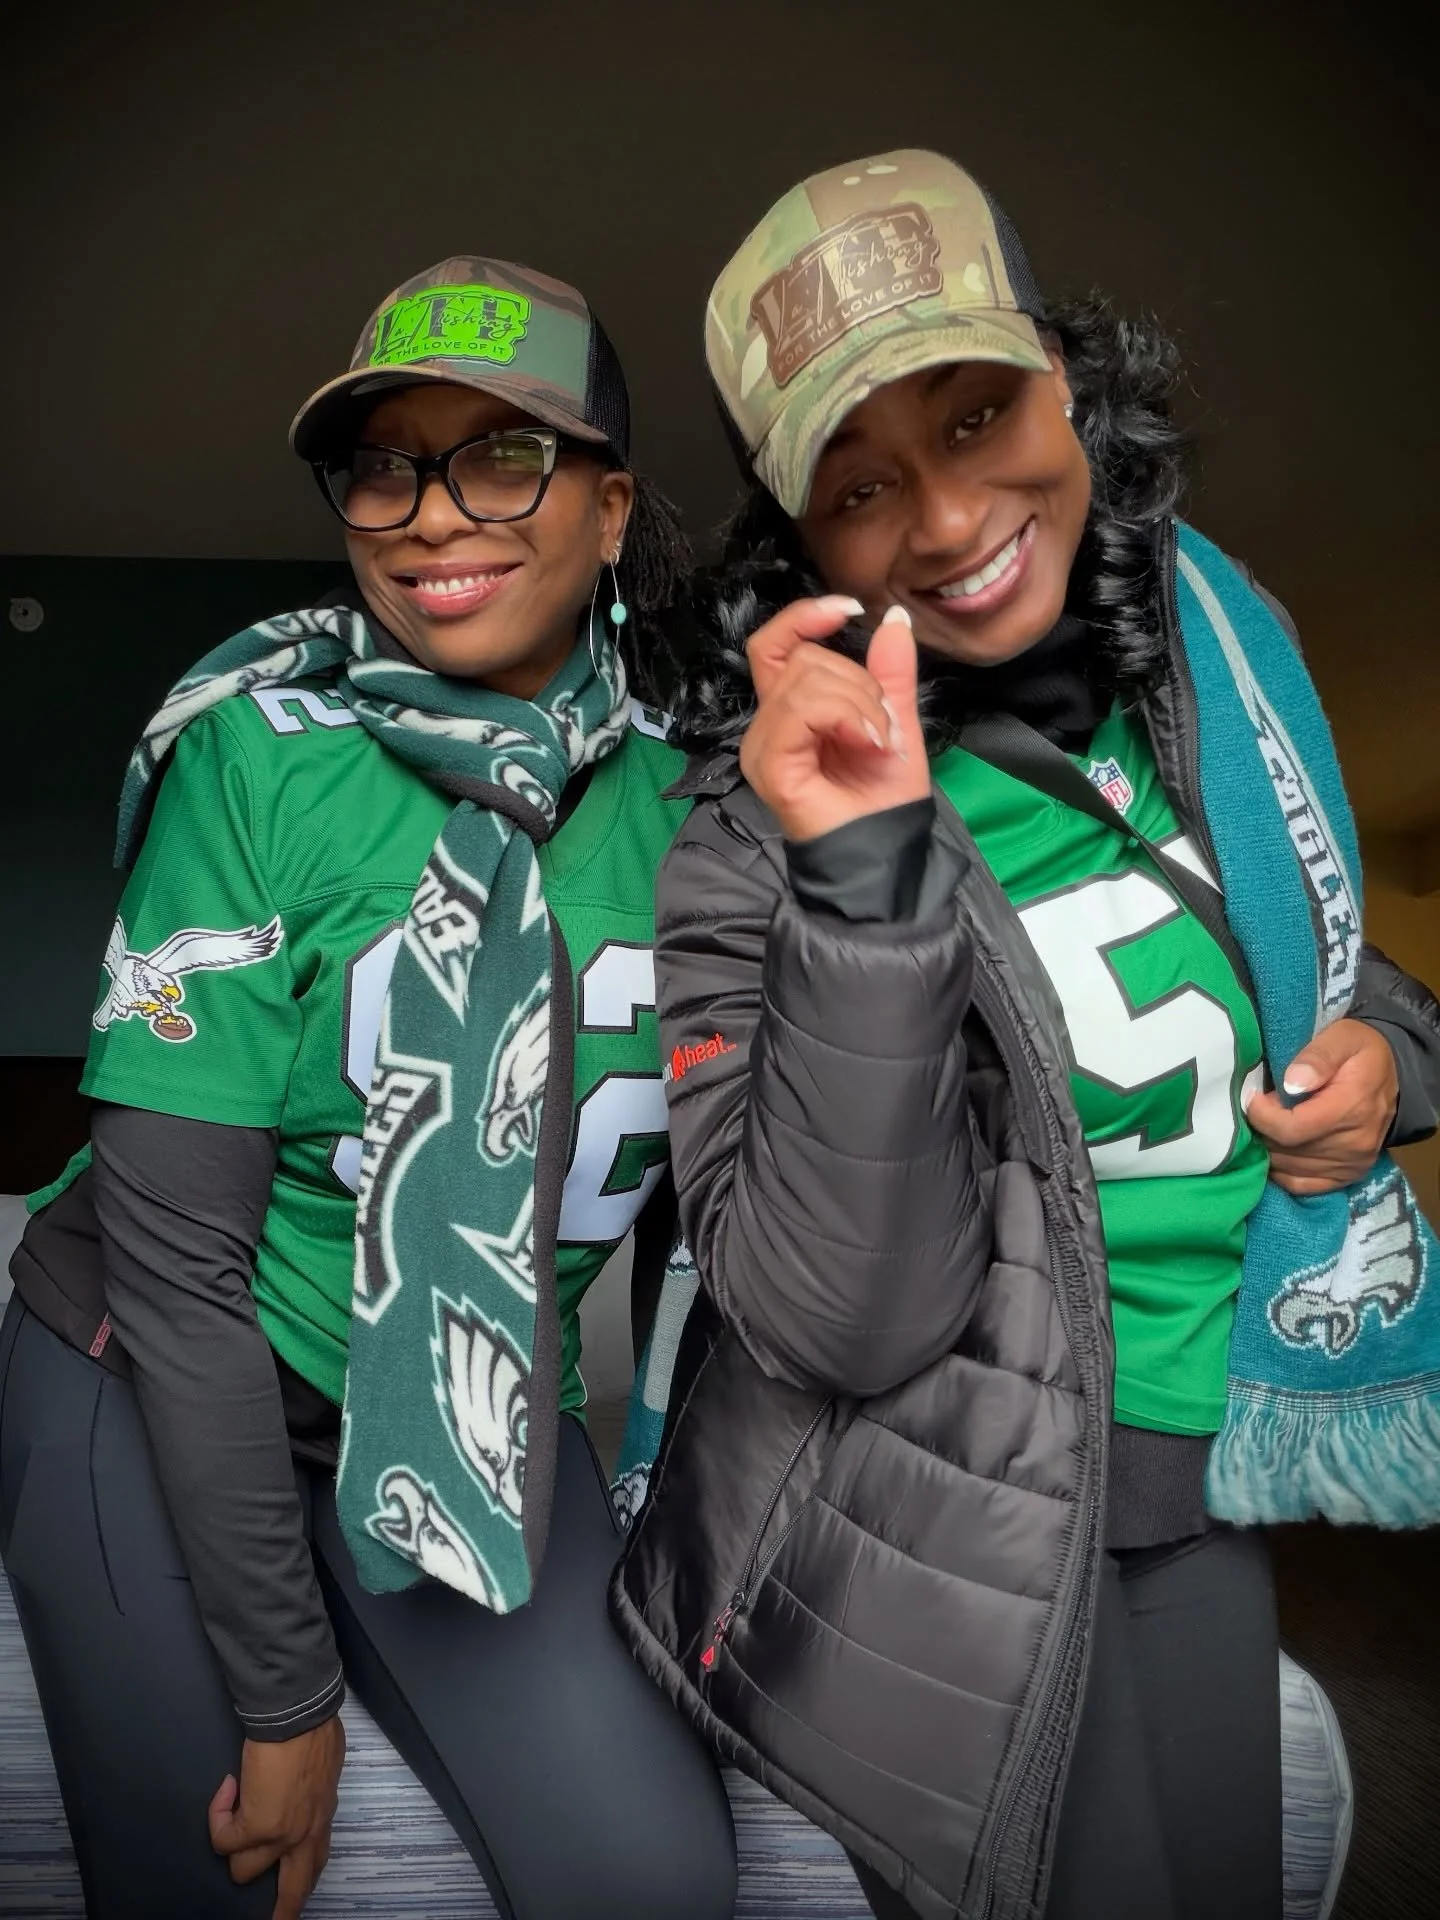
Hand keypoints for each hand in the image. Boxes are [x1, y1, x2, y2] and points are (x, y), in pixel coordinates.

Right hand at [209, 1718, 345, 1919]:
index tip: (295, 1897)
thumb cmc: (312, 1726)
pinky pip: (223, 1840)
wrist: (297, 1713)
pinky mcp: (255, 1827)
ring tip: (232, 1806)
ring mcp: (281, 1835)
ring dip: (232, 1845)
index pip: (316, 1861)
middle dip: (282, 1913)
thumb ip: (311, 1788)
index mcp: (323, 1816)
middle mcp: (306, 1833)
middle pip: (293, 1890)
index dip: (303, 1882)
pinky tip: (226, 1788)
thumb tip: (298, 1788)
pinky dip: (217, 1816)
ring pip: (243, 1869)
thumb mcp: (322, 1765)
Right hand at [739, 596, 930, 842]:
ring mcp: (763, 747)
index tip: (849, 610)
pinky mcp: (769, 766)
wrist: (885, 851)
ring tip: (879, 740)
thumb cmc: (884, 799)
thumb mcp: (895, 719)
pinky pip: (802, 711)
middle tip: (885, 727)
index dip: (804, 617)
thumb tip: (893, 618)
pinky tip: (868, 742)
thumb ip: (890, 671)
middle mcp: (768, 726)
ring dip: (858, 702)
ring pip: (804, 680)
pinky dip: (846, 717)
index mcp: (791, 711)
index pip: (774, 645)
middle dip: (859, 683)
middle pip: (803, 660)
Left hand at [1246, 1019, 1398, 1195]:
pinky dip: (1282, 1171)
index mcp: (1352, 1107)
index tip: (1253, 1098)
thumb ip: (1317, 1057)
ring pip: (1290, 1169)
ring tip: (1270, 1124)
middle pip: (1288, 1151)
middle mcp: (1355, 1143)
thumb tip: (1292, 1082)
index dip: (1262, 1116)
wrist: (1390, 1075)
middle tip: (1261, 1109)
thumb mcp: (1341, 1039)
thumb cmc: (1359, 1052)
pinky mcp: (1348, 1175)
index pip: (1293, 1129)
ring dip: (1270, 1149)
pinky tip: (1276, 1150)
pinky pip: (1303, 1185)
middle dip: (1264, 1130)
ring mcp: (1353, 1163)